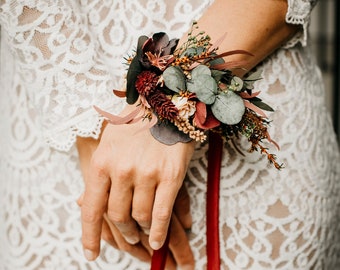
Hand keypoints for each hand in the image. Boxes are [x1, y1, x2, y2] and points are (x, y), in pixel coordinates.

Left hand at [77, 115, 194, 261]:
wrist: (165, 105)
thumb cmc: (134, 125)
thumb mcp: (108, 144)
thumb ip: (99, 173)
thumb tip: (85, 202)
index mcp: (102, 163)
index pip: (91, 208)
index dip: (89, 235)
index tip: (91, 254)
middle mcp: (122, 171)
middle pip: (119, 216)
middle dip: (124, 231)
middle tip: (129, 236)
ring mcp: (147, 174)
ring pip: (141, 217)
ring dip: (142, 231)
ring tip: (144, 232)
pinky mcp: (171, 176)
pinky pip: (162, 213)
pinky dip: (159, 231)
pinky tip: (158, 240)